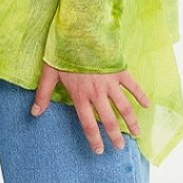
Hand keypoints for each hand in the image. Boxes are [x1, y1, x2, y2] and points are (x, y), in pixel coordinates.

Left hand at [31, 61, 150, 153]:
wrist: (79, 31)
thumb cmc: (63, 51)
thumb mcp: (49, 73)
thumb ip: (43, 94)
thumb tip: (34, 113)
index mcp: (80, 96)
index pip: (88, 124)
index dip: (94, 139)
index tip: (99, 151)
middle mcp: (96, 93)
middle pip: (108, 120)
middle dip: (114, 136)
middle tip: (120, 147)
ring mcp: (109, 83)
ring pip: (123, 107)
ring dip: (131, 121)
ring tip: (137, 134)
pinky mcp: (119, 71)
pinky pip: (133, 86)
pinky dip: (141, 95)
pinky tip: (147, 105)